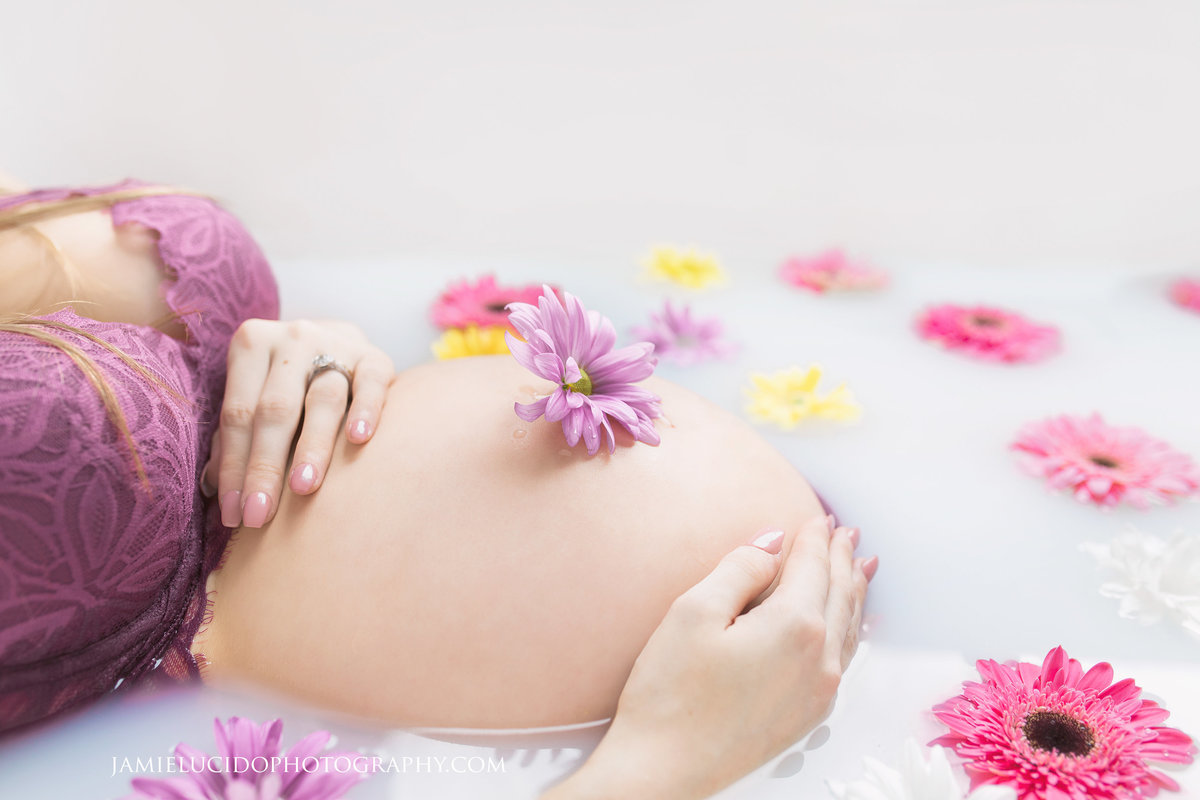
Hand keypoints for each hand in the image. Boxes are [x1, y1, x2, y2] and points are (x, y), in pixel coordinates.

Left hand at [203, 318, 395, 527]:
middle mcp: (291, 339)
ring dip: (312, 446)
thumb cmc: (288, 384)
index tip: (233, 514)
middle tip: (260, 514)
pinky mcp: (376, 357)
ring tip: (303, 487)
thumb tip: (212, 486)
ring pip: (322, 400)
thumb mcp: (256, 396)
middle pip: (275, 409)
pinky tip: (358, 439)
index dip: (233, 466)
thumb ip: (234, 435)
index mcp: (251, 345)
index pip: (237, 414)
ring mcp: (336, 344)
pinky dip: (365, 410)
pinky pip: (371, 384)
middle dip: (265, 466)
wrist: (340, 343)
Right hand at [545, 516, 876, 799]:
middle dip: (842, 560)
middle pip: (838, 594)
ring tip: (859, 567)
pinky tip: (844, 624)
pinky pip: (842, 658)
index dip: (814, 538)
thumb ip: (739, 568)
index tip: (817, 517)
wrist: (663, 769)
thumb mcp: (693, 612)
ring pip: (847, 628)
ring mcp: (818, 692)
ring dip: (852, 592)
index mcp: (794, 627)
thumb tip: (773, 543)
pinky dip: (849, 628)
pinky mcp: (807, 715)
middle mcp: (818, 660)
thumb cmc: (670, 693)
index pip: (811, 567)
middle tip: (846, 534)